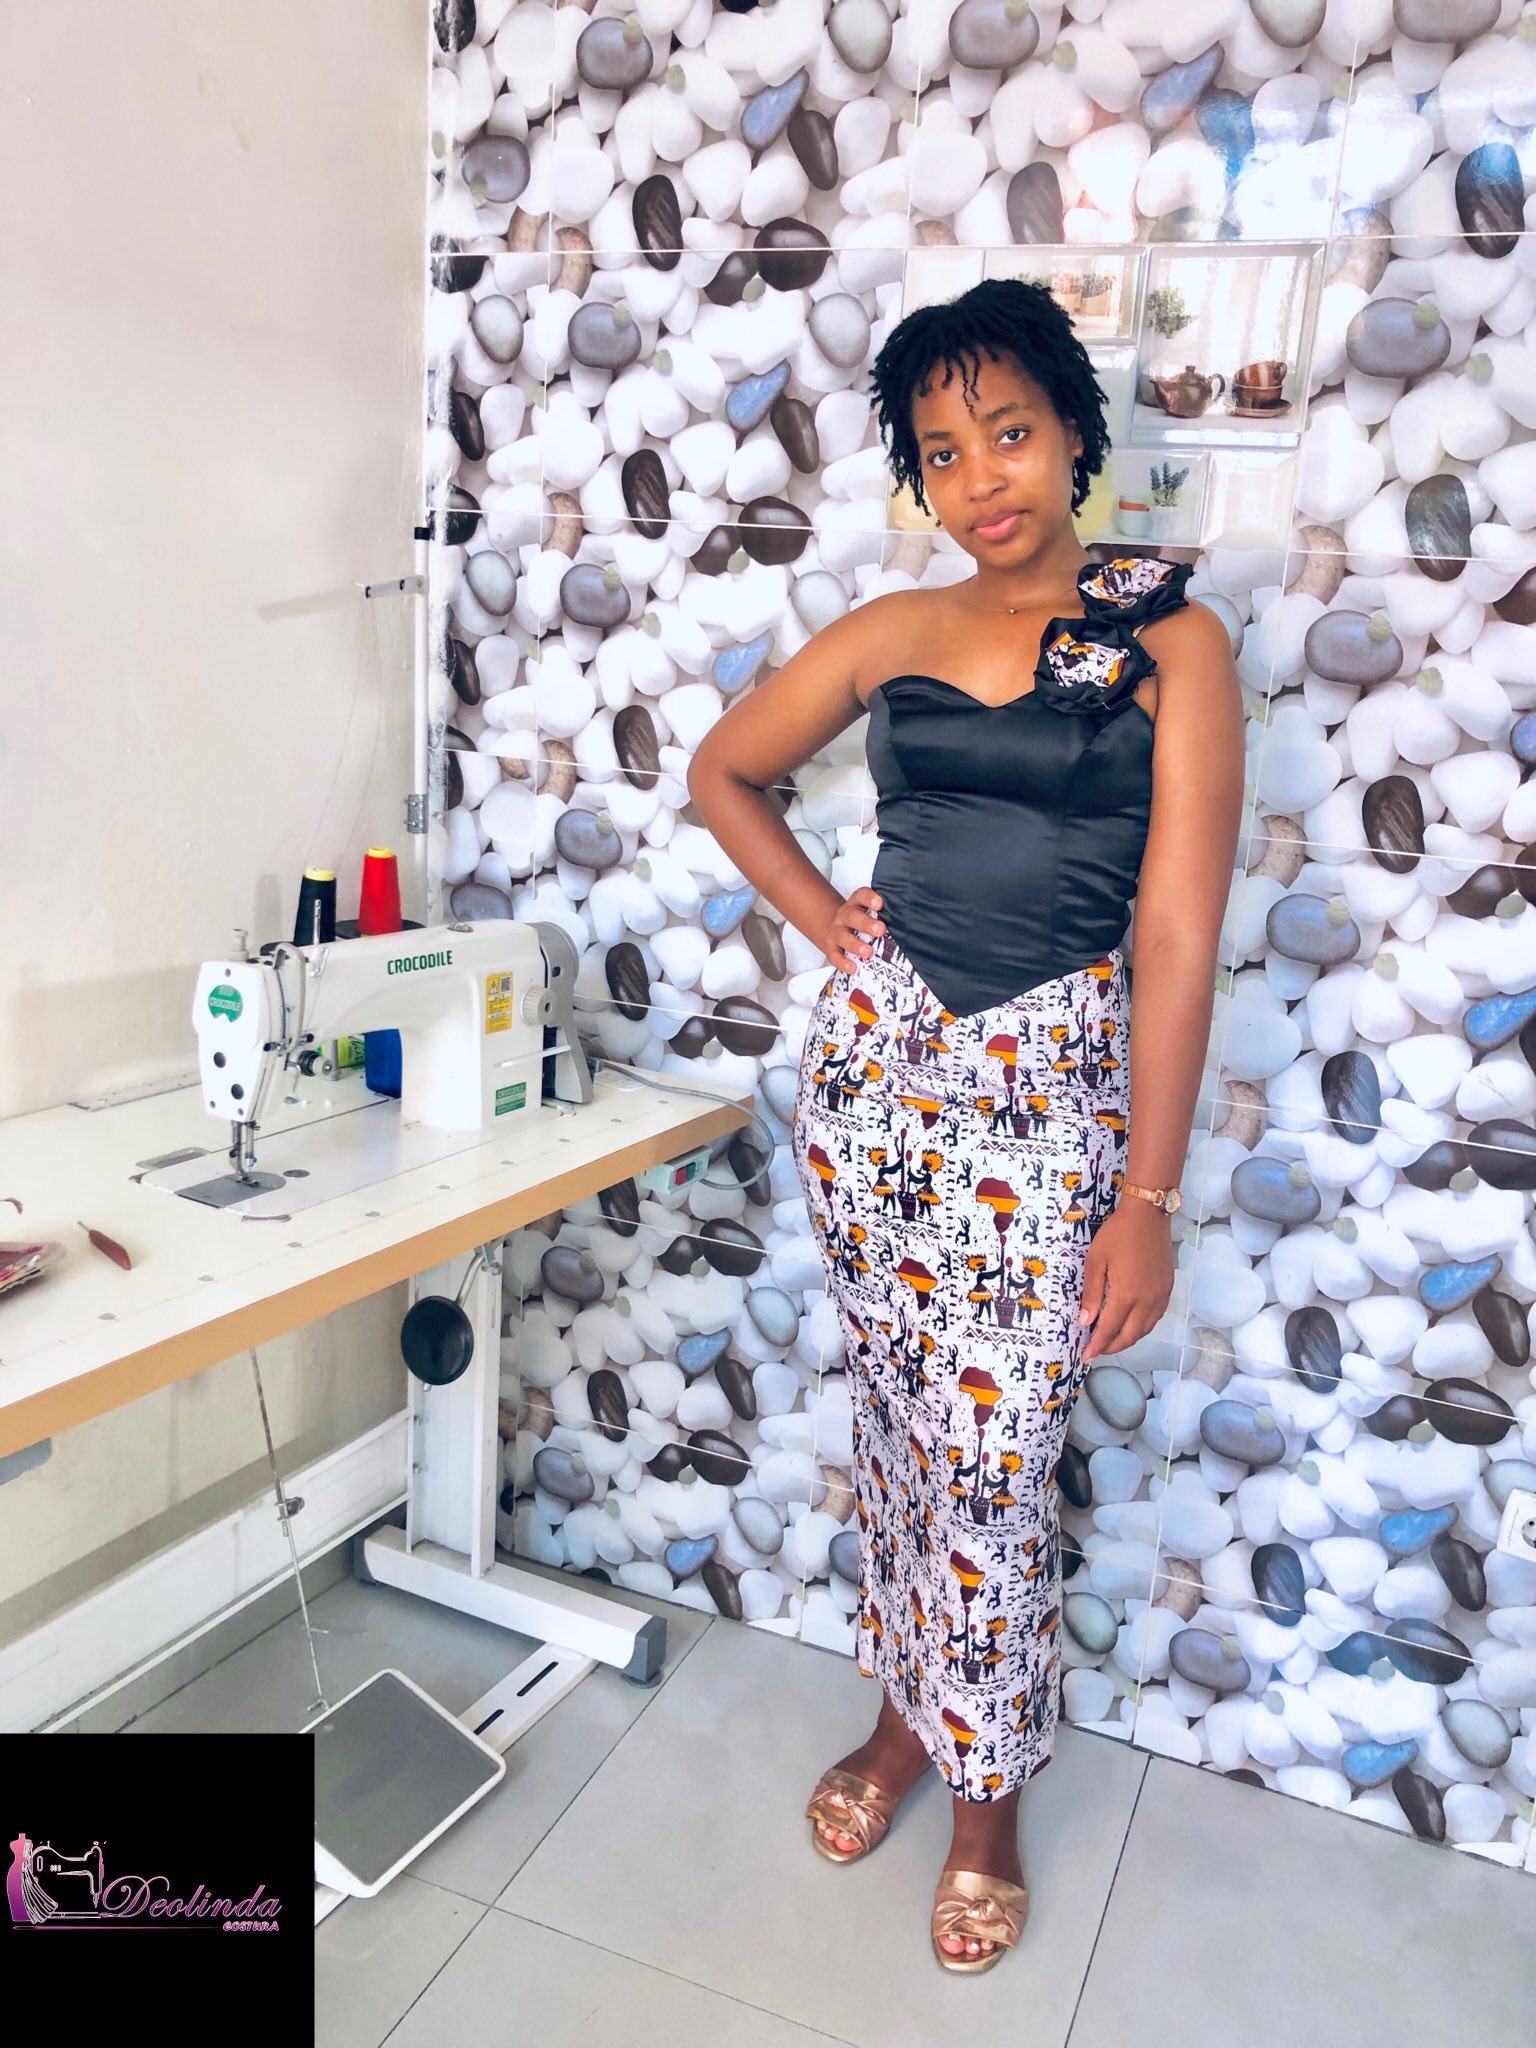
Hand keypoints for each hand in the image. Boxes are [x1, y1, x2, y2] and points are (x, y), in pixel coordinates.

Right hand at [823, 887, 884, 971]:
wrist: (833, 929)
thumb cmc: (860, 923)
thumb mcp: (869, 915)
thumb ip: (884, 917)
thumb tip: (911, 926)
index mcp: (856, 904)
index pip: (861, 896)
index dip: (869, 898)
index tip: (879, 904)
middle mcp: (844, 916)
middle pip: (852, 916)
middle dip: (866, 923)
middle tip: (880, 930)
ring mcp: (836, 932)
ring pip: (842, 936)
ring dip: (855, 944)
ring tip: (868, 952)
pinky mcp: (831, 948)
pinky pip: (834, 955)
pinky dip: (842, 962)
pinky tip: (852, 968)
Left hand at [1077, 1198, 1173, 1360]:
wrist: (1148, 1215)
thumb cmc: (1117, 1234)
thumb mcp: (1096, 1260)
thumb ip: (1092, 1293)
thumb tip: (1086, 1322)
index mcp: (1126, 1295)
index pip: (1110, 1330)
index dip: (1097, 1345)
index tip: (1086, 1356)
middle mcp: (1146, 1301)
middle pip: (1130, 1336)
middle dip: (1112, 1347)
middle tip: (1097, 1351)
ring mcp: (1160, 1296)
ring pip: (1145, 1329)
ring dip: (1128, 1340)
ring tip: (1112, 1341)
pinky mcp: (1167, 1289)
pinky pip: (1155, 1318)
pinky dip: (1142, 1328)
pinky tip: (1132, 1325)